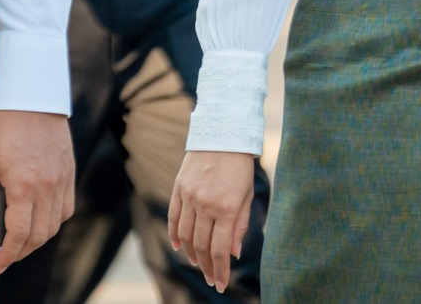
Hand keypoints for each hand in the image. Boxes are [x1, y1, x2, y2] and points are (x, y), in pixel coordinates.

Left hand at [0, 109, 72, 273]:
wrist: (32, 95)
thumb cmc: (2, 125)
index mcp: (23, 185)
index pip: (19, 234)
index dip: (8, 254)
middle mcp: (47, 187)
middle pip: (39, 235)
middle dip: (21, 251)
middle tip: (4, 256)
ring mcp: (62, 181)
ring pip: (54, 225)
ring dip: (37, 239)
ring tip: (18, 241)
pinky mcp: (69, 173)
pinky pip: (66, 209)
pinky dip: (53, 222)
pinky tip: (38, 220)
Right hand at [170, 150, 255, 292]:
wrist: (221, 135)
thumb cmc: (239, 168)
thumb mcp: (246, 196)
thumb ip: (239, 225)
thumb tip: (233, 253)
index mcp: (226, 208)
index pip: (219, 249)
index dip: (220, 270)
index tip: (221, 284)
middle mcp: (206, 204)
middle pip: (201, 245)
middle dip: (206, 266)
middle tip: (211, 279)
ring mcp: (190, 196)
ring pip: (186, 234)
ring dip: (191, 253)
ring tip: (197, 263)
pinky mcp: (179, 188)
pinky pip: (174, 216)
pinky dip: (175, 234)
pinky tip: (178, 246)